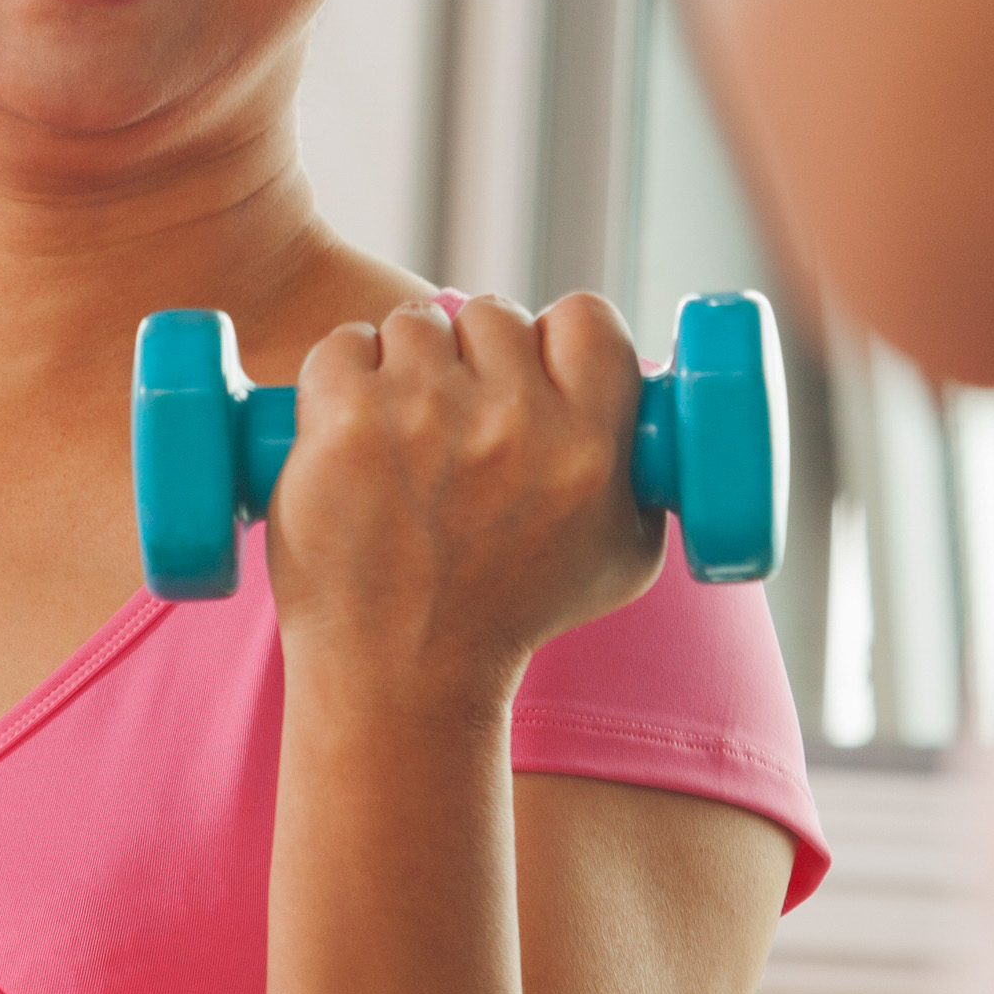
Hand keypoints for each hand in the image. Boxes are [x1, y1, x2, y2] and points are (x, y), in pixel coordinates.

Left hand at [264, 294, 664, 715]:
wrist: (405, 679)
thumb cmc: (512, 618)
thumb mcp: (621, 559)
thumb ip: (642, 479)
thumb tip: (654, 422)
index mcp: (589, 446)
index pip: (588, 318)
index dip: (556, 335)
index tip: (532, 367)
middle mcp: (514, 423)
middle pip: (493, 315)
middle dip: (472, 354)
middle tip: (453, 414)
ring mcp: (425, 417)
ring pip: (414, 325)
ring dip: (403, 363)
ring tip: (397, 429)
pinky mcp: (347, 424)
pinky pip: (342, 345)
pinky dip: (339, 374)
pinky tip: (345, 423)